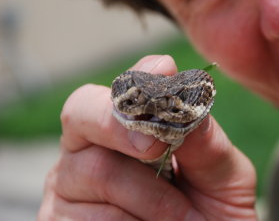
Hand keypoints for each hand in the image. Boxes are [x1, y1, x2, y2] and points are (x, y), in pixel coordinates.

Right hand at [38, 55, 257, 219]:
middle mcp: (89, 149)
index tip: (164, 72)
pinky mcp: (57, 220)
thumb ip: (205, 141)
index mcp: (127, 128)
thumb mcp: (221, 175)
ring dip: (152, 199)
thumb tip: (183, 99)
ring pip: (99, 169)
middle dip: (121, 124)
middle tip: (156, 147)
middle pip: (82, 112)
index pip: (120, 89)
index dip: (139, 80)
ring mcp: (68, 186)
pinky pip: (94, 216)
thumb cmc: (211, 211)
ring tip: (181, 217)